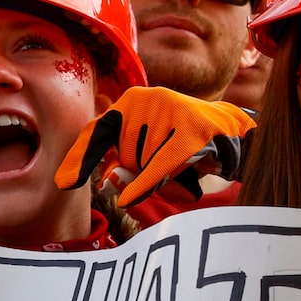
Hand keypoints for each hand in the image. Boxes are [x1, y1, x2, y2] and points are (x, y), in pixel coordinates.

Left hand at [54, 87, 254, 205]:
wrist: (236, 134)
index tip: (63, 183)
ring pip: (145, 164)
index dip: (81, 159)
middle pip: (124, 156)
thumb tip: (107, 184)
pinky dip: (144, 185)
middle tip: (169, 165)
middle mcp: (147, 98)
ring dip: (161, 177)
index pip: (97, 132)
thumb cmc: (185, 147)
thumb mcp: (149, 152)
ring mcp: (171, 111)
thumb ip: (124, 165)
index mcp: (131, 100)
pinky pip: (159, 165)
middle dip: (140, 172)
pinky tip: (127, 201)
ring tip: (185, 165)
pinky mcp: (192, 130)